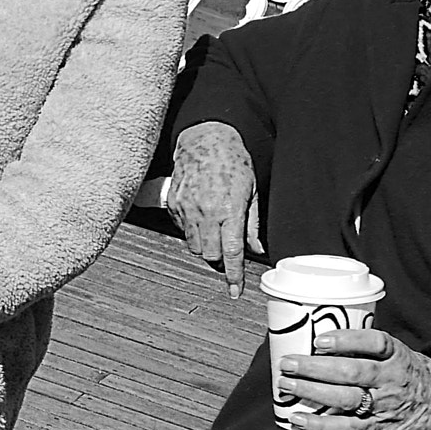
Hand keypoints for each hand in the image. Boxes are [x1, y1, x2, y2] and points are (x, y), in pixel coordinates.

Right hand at [167, 121, 263, 297]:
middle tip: (227, 252)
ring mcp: (186, 209)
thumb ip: (253, 223)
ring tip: (215, 231)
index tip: (235, 290)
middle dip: (219, 260)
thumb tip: (257, 249)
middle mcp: (206, 213)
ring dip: (206, 246)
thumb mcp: (252, 190)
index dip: (234, 275)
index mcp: (229, 210)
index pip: (231, 253)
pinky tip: (202, 216)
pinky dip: (193, 231)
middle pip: (210, 255)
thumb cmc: (232, 160)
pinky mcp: (173, 204)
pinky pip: (182, 230)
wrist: (205, 138)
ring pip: (195, 246)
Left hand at [279, 326, 430, 429]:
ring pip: (345, 399)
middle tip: (288, 363)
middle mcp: (391, 379)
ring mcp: (384, 405)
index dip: (346, 340)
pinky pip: (346, 428)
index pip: (376, 342)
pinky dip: (319, 425)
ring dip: (311, 391)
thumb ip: (369, 348)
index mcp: (398, 356)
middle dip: (315, 367)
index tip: (321, 339)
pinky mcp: (377, 427)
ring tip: (286, 384)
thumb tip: (322, 338)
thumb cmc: (414, 376)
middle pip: (351, 372)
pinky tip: (297, 419)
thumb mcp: (401, 354)